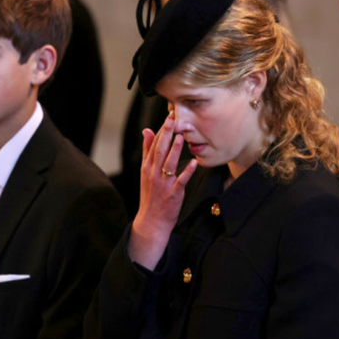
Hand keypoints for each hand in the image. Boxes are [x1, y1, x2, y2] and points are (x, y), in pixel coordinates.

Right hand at [128, 112, 197, 269]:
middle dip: (166, 135)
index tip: (168, 117)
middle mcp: (153, 173)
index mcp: (147, 167)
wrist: (151, 221)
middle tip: (172, 119)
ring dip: (175, 150)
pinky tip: (194, 162)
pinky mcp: (173, 193)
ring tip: (181, 137)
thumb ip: (146, 150)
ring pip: (169, 164)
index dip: (161, 130)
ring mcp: (163, 184)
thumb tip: (146, 130)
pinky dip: (188, 171)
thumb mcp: (145, 171)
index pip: (153, 145)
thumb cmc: (150, 195)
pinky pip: (181, 180)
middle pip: (159, 151)